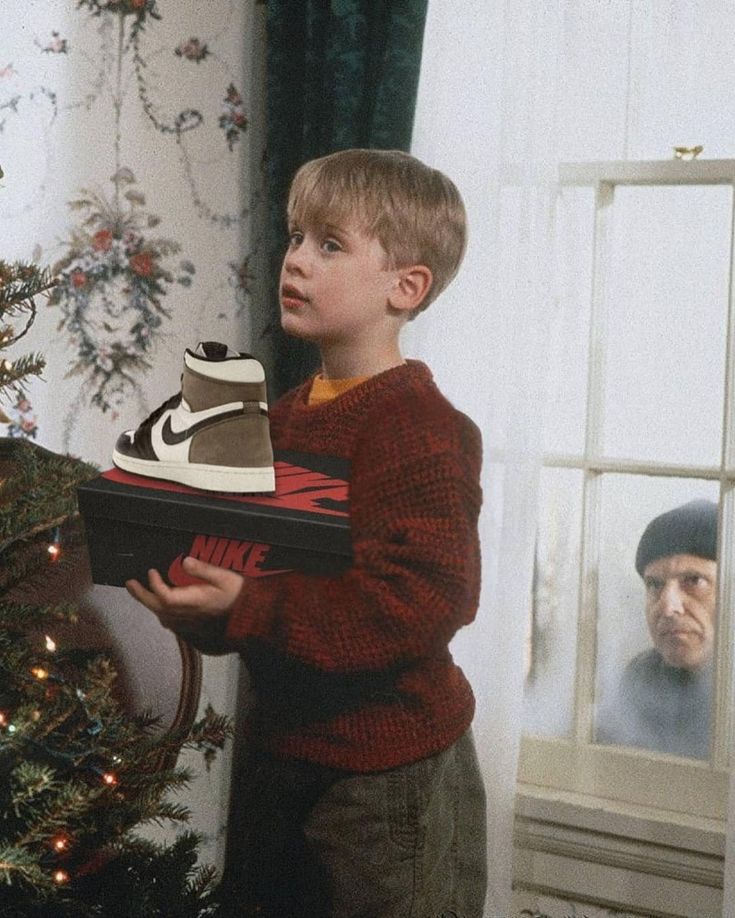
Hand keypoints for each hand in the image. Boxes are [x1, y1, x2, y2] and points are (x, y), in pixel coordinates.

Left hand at [126, 556, 243, 652]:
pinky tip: (158, 606)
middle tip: (129, 583)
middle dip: (141, 595)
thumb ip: (203, 570)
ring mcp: (187, 623)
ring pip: (160, 615)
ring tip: (139, 591)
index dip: (155, 584)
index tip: (151, 571)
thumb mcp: (225, 577)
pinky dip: (159, 611)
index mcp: (194, 602)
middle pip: (157, 607)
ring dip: (148, 603)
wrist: (248, 617)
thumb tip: (185, 561)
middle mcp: (187, 615)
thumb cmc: (238, 595)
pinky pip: (168, 621)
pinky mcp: (190, 627)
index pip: (165, 596)